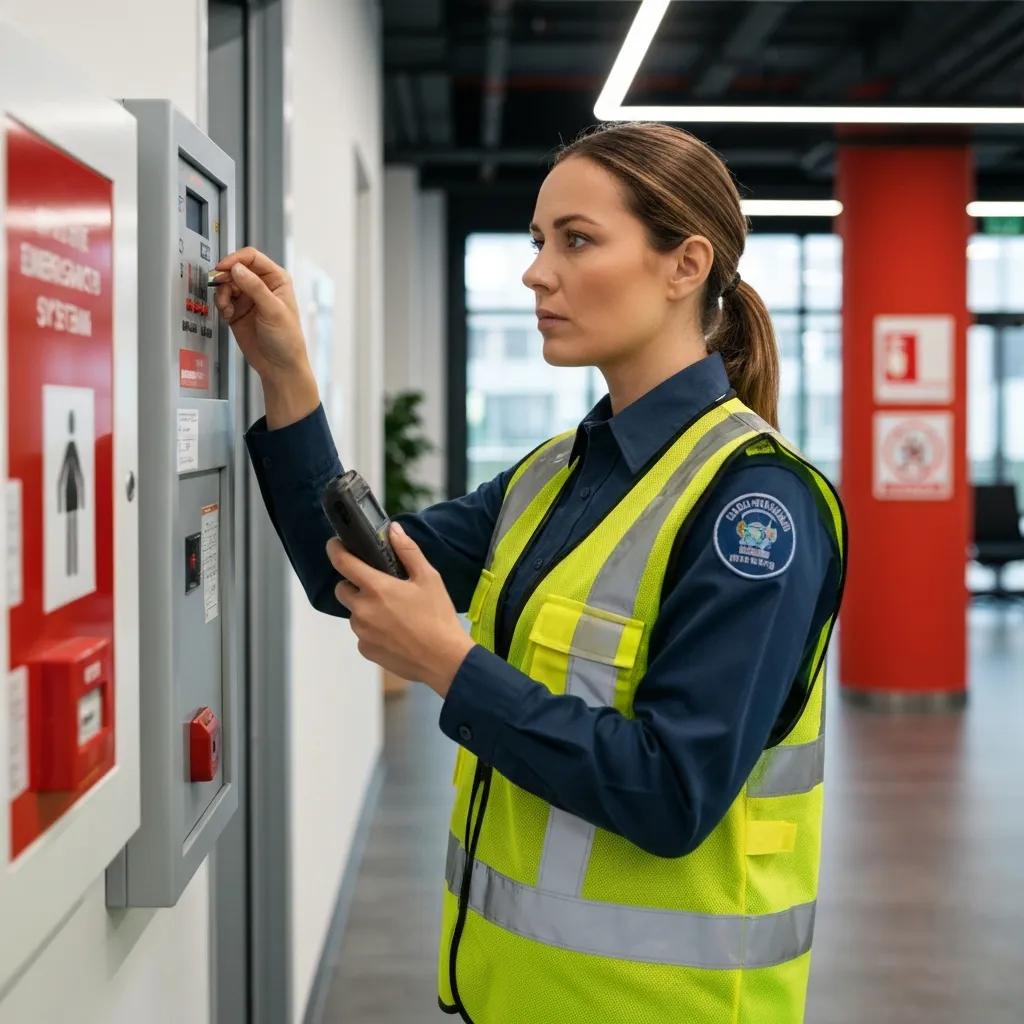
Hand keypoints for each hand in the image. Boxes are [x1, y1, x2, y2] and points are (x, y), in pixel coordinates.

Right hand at [213, 247, 319, 426]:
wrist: (279, 366)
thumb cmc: (287, 340)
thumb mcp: (273, 310)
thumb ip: (255, 287)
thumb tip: (237, 269)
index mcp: (276, 280)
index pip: (252, 258)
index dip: (236, 259)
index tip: (224, 267)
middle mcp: (261, 286)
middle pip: (236, 268)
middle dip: (226, 276)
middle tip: (220, 286)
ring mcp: (248, 298)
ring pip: (227, 283)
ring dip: (222, 293)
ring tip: (227, 306)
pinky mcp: (237, 310)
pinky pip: (222, 298)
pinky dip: (221, 304)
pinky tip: (228, 314)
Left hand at [327, 523, 475, 696]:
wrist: (443, 660)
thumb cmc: (437, 616)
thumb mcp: (429, 578)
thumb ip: (408, 551)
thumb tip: (393, 530)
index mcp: (376, 588)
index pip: (343, 563)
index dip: (335, 550)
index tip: (335, 544)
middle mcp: (362, 609)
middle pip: (342, 589)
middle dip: (354, 585)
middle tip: (379, 587)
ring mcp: (361, 632)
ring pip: (353, 613)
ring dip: (365, 609)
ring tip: (393, 614)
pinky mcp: (365, 650)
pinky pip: (362, 634)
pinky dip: (372, 630)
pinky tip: (395, 632)